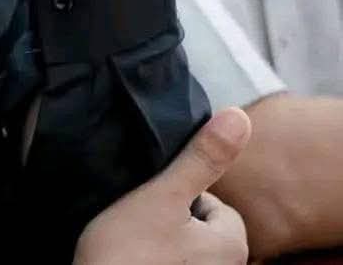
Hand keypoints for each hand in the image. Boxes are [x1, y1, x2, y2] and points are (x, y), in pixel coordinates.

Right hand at [73, 107, 251, 263]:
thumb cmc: (128, 252)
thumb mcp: (163, 195)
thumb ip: (201, 158)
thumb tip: (239, 116)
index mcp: (231, 248)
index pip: (217, 205)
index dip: (183, 197)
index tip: (154, 204)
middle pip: (202, 229)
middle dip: (173, 222)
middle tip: (140, 224)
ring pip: (184, 250)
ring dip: (162, 244)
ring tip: (133, 244)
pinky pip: (170, 263)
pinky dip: (155, 260)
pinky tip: (132, 260)